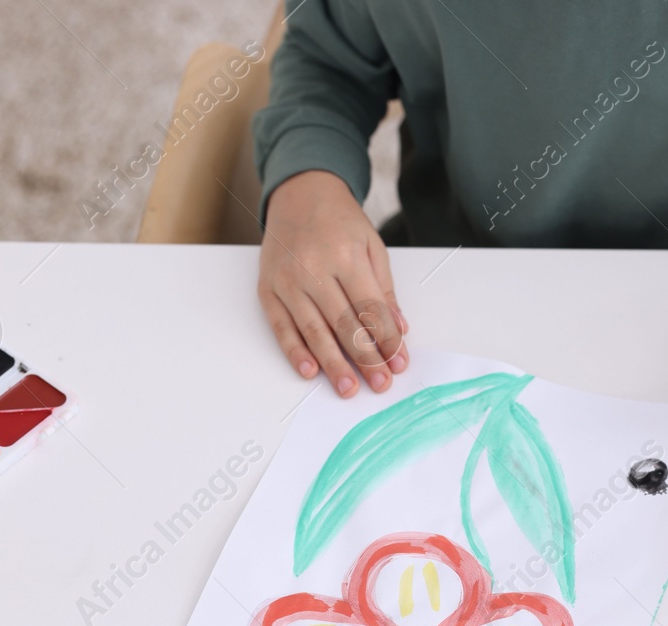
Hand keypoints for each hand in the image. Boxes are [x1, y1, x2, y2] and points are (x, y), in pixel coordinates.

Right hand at [259, 170, 407, 396]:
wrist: (299, 193)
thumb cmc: (340, 222)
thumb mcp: (372, 246)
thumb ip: (384, 289)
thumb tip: (399, 329)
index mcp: (346, 256)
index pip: (371, 309)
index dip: (387, 340)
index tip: (399, 363)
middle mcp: (314, 268)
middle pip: (344, 324)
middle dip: (365, 359)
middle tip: (380, 385)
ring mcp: (287, 280)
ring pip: (313, 330)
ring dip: (332, 364)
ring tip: (348, 389)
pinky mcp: (267, 288)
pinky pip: (281, 327)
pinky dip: (294, 351)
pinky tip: (310, 371)